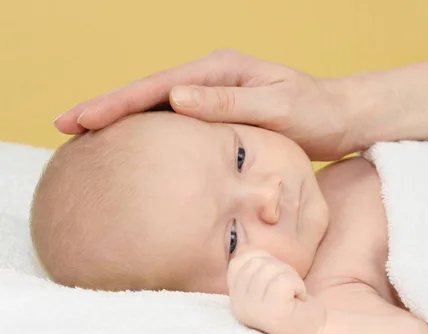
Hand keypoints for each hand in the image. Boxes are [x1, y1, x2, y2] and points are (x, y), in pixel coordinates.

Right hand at [53, 49, 360, 160]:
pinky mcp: (220, 113)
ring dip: (122, 119)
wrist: (338, 118)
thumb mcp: (278, 107)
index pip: (159, 86)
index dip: (118, 102)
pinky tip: (132, 144)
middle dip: (107, 107)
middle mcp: (212, 78)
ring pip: (158, 106)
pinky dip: (148, 130)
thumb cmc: (315, 113)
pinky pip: (175, 121)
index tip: (83, 118)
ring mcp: (214, 95)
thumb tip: (176, 100)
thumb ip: (230, 104)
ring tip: (85, 134)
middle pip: (149, 92)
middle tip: (65, 124)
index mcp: (221, 71)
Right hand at [227, 247, 324, 333]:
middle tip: (287, 290)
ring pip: (270, 270)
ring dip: (290, 278)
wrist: (314, 331)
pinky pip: (283, 280)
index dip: (263, 262)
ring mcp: (253, 310)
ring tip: (292, 296)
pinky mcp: (271, 313)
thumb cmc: (291, 302)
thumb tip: (245, 248)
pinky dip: (297, 286)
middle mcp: (239, 305)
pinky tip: (297, 300)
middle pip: (256, 263)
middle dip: (279, 269)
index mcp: (235, 297)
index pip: (239, 262)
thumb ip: (253, 264)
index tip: (276, 281)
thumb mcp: (265, 280)